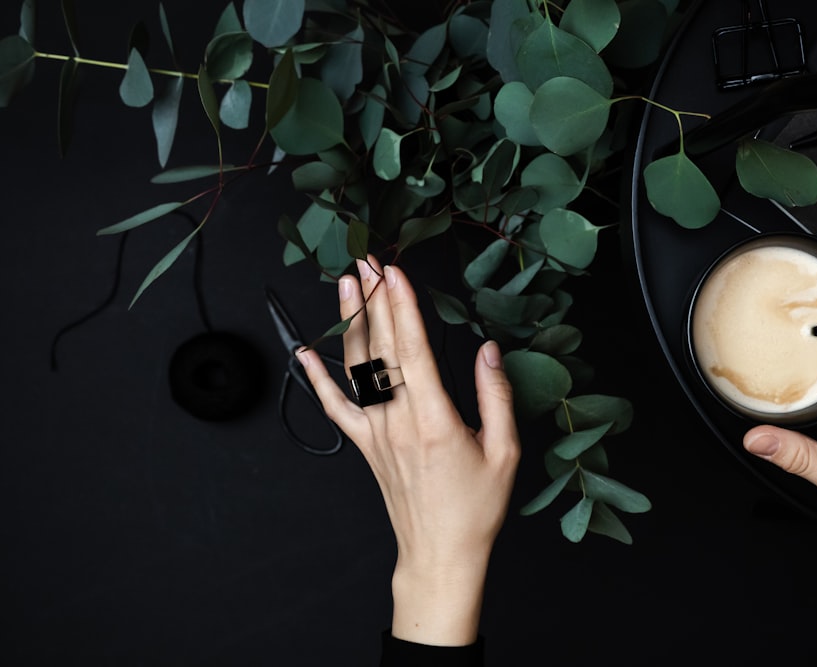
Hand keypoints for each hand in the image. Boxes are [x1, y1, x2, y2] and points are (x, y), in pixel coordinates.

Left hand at [297, 256, 520, 644]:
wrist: (440, 553)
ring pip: (356, 368)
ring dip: (350, 322)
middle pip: (381, 347)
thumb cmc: (475, 508)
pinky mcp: (364, 446)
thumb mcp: (504, 452)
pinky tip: (305, 353)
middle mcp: (399, 421)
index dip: (402, 306)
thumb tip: (488, 350)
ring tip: (345, 285)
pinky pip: (334, 408)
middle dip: (373, 298)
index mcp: (435, 420)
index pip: (413, 349)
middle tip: (366, 260)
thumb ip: (495, 396)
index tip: (394, 272)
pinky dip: (317, 379)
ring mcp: (376, 433)